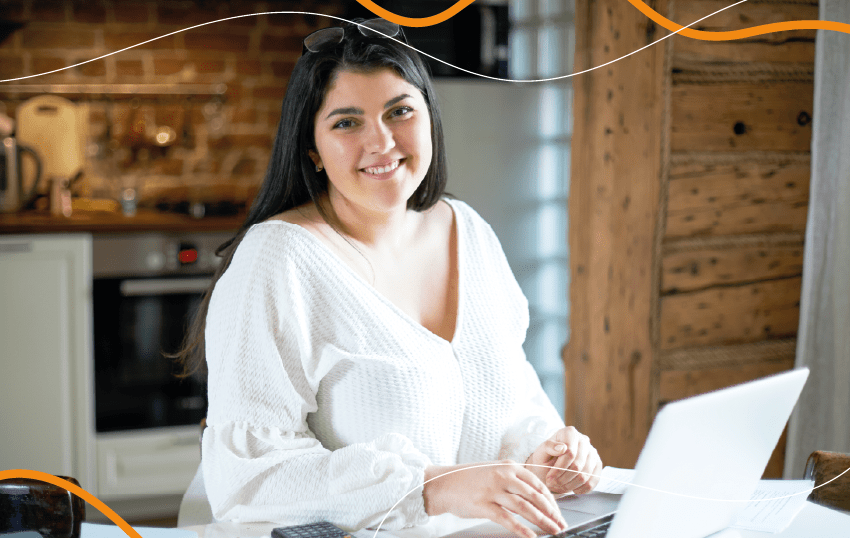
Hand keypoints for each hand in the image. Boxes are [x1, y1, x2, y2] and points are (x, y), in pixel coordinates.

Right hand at [422, 460, 567, 537]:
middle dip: (552, 513)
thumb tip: (534, 498)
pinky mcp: (484, 505)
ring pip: (525, 508)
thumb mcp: (494, 471)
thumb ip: (513, 481)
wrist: (444, 484)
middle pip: (535, 496)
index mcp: (509, 467)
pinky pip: (508, 520)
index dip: (551, 501)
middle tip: (561, 525)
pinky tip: (532, 537)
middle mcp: (504, 476)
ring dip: (543, 522)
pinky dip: (523, 530)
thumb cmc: (469, 479)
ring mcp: (494, 490)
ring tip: (553, 531)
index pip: (538, 484)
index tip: (558, 513)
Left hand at [525, 426, 601, 494]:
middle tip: (552, 485)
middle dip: (563, 479)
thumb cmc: (545, 458)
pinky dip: (581, 488)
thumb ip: (548, 447)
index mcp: (569, 432)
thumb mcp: (541, 452)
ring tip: (559, 487)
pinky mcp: (597, 465)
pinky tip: (571, 488)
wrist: (551, 466)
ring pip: (585, 475)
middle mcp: (584, 440)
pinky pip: (593, 481)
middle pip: (577, 465)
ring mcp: (592, 453)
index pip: (570, 453)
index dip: (559, 469)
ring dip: (570, 485)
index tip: (549, 478)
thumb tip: (562, 447)